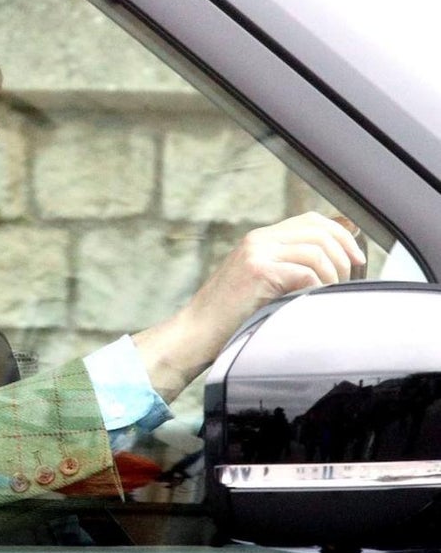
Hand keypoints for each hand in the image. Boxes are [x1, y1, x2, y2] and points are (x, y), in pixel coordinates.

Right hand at [134, 212, 365, 402]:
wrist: (197, 332)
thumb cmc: (230, 316)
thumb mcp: (262, 283)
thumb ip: (290, 267)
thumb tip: (336, 262)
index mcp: (260, 239)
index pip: (312, 220)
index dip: (341, 235)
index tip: (356, 259)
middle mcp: (258, 240)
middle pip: (319, 231)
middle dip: (344, 255)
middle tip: (347, 281)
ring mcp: (256, 253)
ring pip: (317, 251)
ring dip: (332, 275)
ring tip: (328, 295)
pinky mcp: (258, 271)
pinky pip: (305, 272)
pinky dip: (318, 287)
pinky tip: (312, 301)